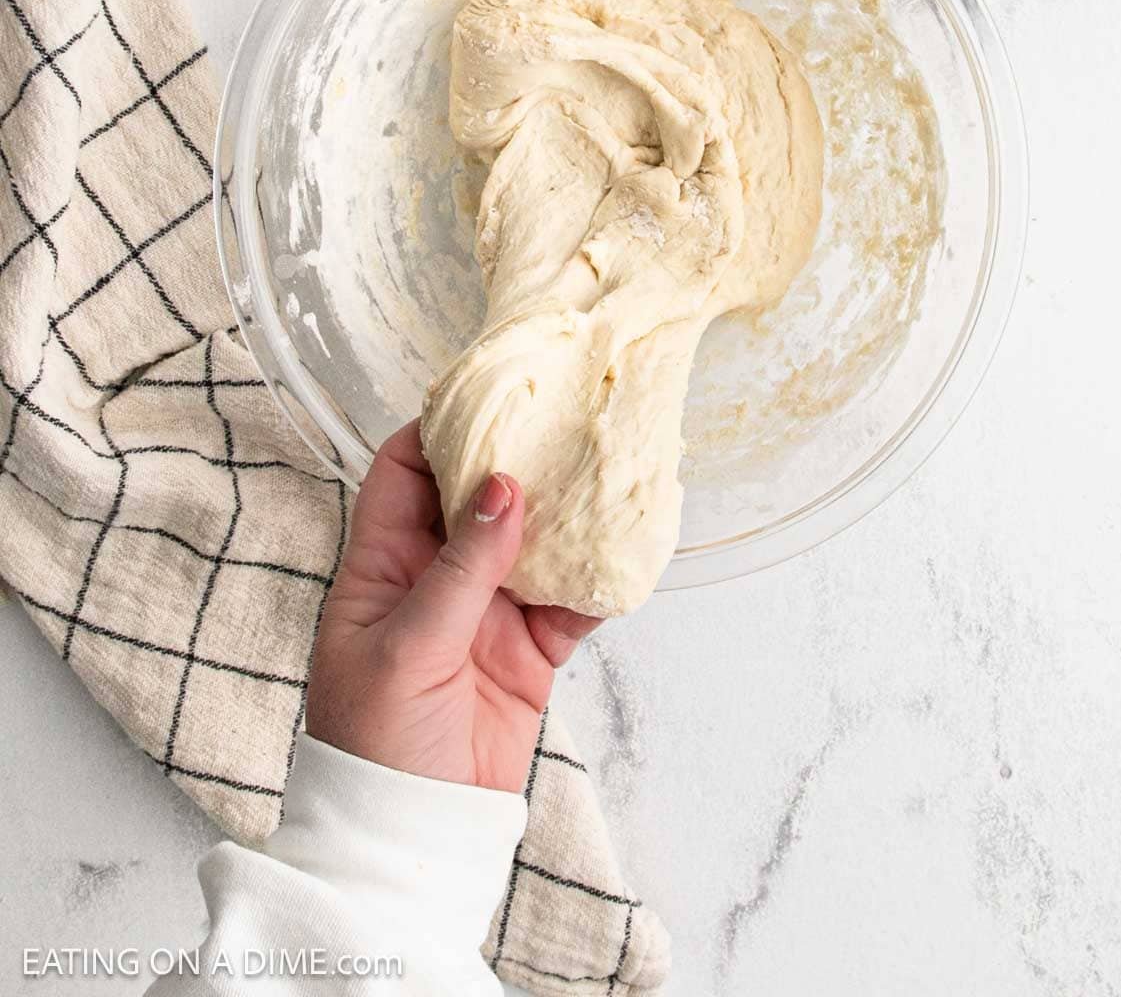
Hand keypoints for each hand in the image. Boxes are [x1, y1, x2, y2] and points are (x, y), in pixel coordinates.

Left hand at [305, 421, 599, 792]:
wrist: (414, 842)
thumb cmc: (376, 746)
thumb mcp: (407, 648)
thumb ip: (460, 568)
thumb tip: (502, 486)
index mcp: (382, 566)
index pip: (403, 474)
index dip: (438, 432)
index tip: (487, 399)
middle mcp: (434, 578)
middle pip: (478, 497)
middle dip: (516, 460)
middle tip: (562, 420)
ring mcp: (486, 613)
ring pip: (532, 542)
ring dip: (565, 513)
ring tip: (604, 469)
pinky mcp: (529, 652)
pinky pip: (569, 602)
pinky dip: (596, 581)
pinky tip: (623, 550)